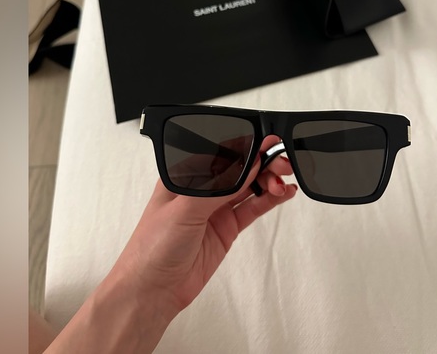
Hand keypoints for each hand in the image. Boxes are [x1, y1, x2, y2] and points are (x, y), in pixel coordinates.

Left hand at [113, 136, 295, 315]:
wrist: (152, 290)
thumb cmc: (152, 246)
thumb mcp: (185, 209)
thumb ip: (220, 187)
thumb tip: (249, 165)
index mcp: (186, 173)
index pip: (222, 152)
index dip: (246, 147)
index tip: (267, 146)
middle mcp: (203, 188)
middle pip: (240, 168)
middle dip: (263, 162)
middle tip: (281, 164)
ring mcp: (216, 208)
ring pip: (249, 186)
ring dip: (269, 180)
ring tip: (284, 181)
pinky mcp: (227, 227)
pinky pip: (253, 208)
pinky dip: (270, 200)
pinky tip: (284, 193)